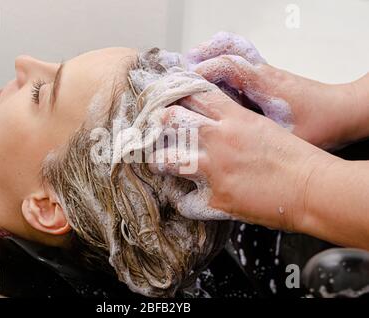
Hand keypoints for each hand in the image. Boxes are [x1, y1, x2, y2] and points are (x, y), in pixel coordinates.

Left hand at [152, 90, 338, 231]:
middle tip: (157, 129)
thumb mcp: (262, 126)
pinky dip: (183, 200)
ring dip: (162, 160)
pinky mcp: (217, 198)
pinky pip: (185, 200)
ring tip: (162, 162)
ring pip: (167, 159)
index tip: (166, 98)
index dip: (176, 93)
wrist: (312, 188)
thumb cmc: (294, 157)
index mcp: (234, 118)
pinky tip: (185, 197)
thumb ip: (233, 120)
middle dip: (161, 123)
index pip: (193, 94)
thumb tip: (211, 120)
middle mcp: (219, 139)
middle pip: (172, 120)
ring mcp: (215, 169)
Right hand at [186, 31, 368, 149]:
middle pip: (227, 52)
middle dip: (201, 58)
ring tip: (189, 62)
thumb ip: (255, 141)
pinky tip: (210, 71)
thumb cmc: (320, 124)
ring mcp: (264, 72)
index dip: (204, 71)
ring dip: (211, 54)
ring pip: (233, 51)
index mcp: (265, 84)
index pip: (229, 66)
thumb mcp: (286, 138)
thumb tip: (225, 151)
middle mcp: (263, 73)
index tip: (184, 82)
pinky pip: (240, 60)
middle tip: (179, 70)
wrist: (343, 111)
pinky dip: (222, 59)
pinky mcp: (265, 77)